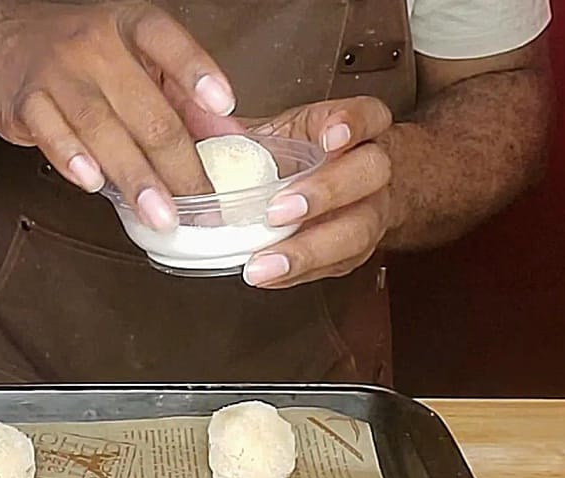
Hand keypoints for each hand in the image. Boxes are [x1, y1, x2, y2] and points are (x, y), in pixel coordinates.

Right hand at [0, 1, 235, 230]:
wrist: (0, 43)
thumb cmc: (80, 57)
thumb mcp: (134, 60)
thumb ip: (181, 96)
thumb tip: (231, 135)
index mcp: (131, 26)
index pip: (169, 43)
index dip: (197, 73)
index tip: (223, 104)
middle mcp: (95, 45)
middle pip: (144, 109)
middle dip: (177, 164)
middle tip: (201, 203)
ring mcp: (57, 72)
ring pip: (102, 128)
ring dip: (135, 178)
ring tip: (160, 214)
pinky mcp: (25, 101)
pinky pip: (50, 133)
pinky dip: (72, 159)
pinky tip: (93, 184)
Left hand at [241, 97, 396, 287]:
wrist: (348, 188)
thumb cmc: (309, 156)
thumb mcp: (283, 131)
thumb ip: (247, 131)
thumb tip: (192, 125)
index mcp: (353, 128)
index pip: (367, 116)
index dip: (352, 124)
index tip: (330, 137)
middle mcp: (372, 167)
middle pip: (369, 173)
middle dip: (325, 192)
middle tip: (278, 211)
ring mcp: (371, 210)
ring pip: (359, 229)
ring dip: (309, 248)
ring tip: (266, 262)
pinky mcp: (358, 248)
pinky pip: (337, 263)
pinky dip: (300, 272)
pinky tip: (270, 275)